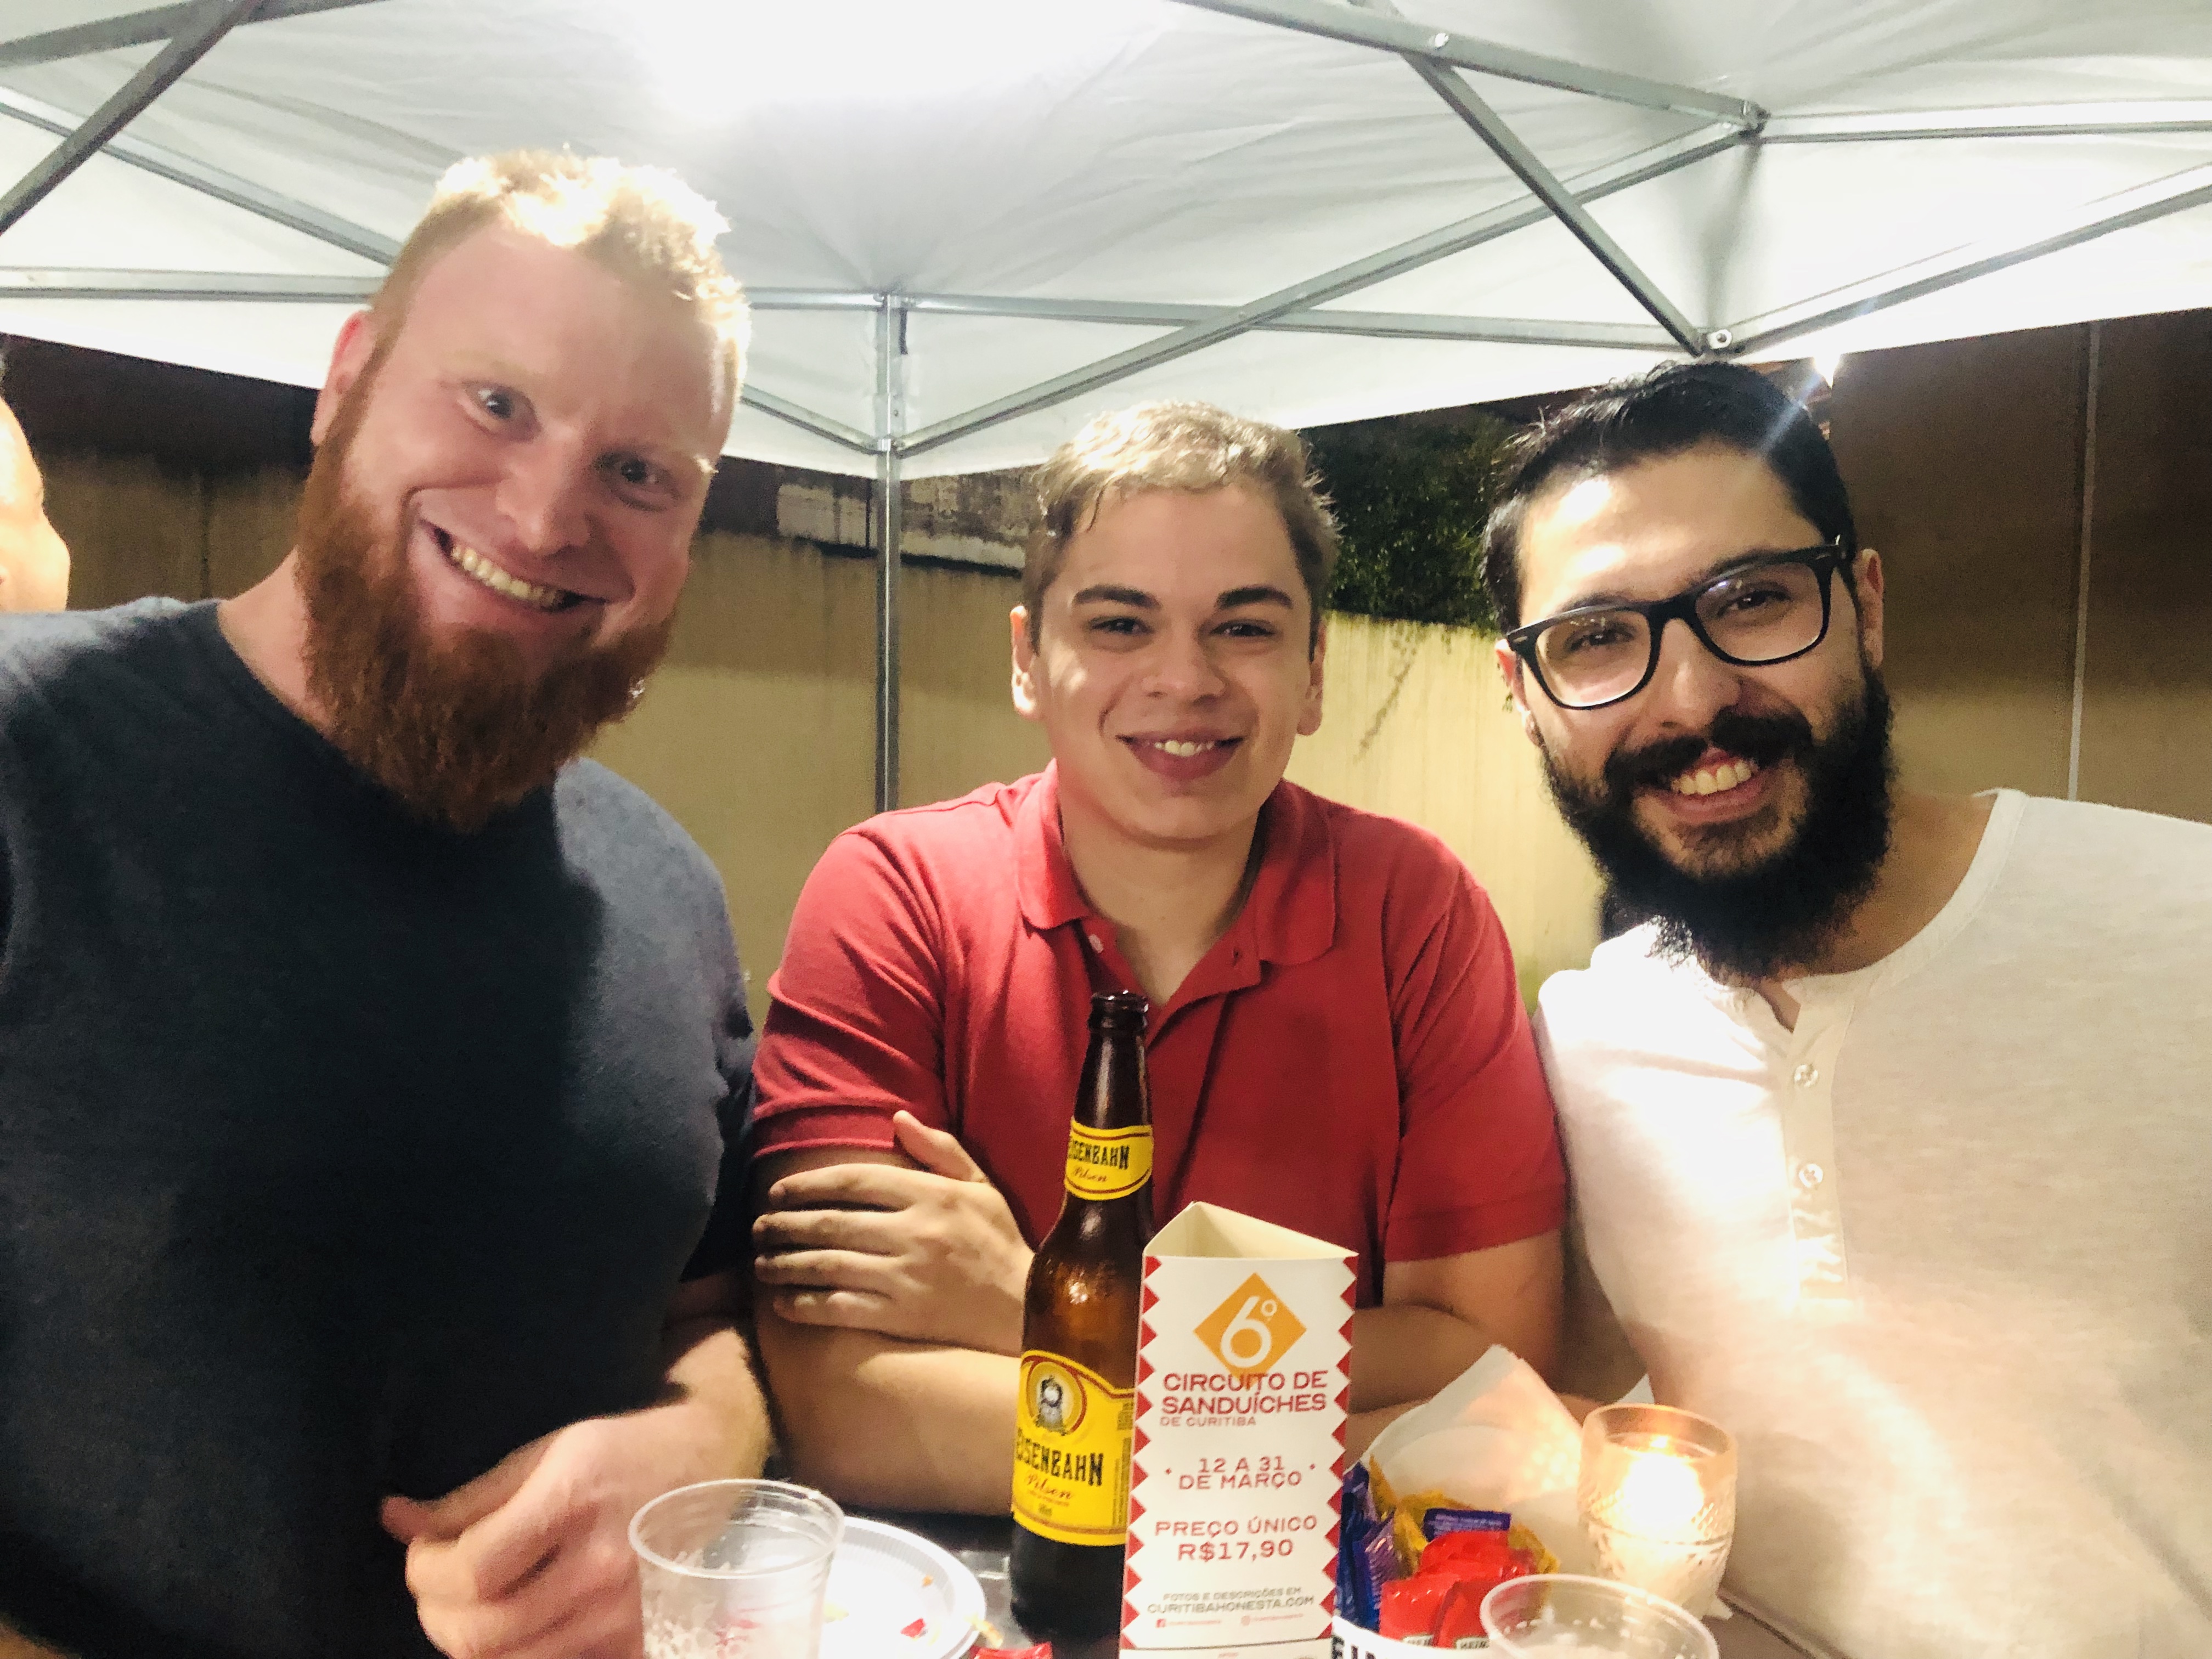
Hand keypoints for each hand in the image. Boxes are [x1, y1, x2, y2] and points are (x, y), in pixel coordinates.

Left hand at [383, 1412, 682, 1658]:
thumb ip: (470, 1498)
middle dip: (436, 1614)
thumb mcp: (547, 1452)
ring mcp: (622, 1614)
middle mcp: (600, 1567)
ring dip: (468, 1640)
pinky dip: (518, 1654)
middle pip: (482, 1633)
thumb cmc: (623, 1452)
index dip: (425, 1573)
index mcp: (573, 1503)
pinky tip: (515, 1622)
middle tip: (436, 1585)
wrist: (712, 1465)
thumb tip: (395, 1520)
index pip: (473, 1571)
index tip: (421, 1555)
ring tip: (469, 1605)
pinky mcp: (636, 1641)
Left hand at [753, 1112, 1031, 1352]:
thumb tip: (897, 1117)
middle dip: (784, 1224)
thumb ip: (939, 1150)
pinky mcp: (900, 1316)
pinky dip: (805, 1305)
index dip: (807, 1184)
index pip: (854, 1180)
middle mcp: (914, 1232)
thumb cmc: (998, 1242)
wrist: (1025, 1309)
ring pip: (827, 1266)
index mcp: (931, 1195)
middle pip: (830, 1223)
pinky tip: (782, 1304)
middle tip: (757, 1227)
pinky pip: (840, 1308)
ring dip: (785, 1264)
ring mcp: (905, 1277)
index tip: (777, 1191)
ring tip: (761, 1263)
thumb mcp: (980, 1187)